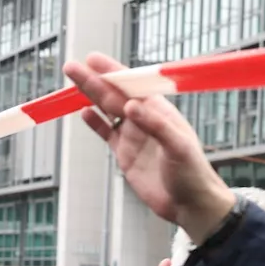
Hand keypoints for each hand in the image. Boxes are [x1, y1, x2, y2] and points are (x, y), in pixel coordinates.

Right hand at [62, 53, 234, 243]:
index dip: (112, 71)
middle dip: (93, 80)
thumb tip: (130, 105)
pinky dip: (95, 123)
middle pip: (113, 95)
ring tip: (72, 83)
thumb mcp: (178, 147)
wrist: (189, 205)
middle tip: (71, 67)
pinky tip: (83, 112)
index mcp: (159, 111)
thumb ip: (154, 125)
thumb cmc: (192, 173)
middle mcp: (144, 119)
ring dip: (89, 96)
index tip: (93, 60)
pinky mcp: (125, 154)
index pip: (132, 85)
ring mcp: (133, 136)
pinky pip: (106, 133)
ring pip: (106, 110)